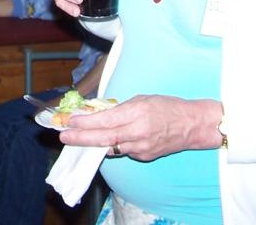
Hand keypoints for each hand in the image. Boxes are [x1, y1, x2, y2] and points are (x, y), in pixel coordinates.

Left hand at [58, 95, 222, 161]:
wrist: (192, 125)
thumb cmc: (168, 106)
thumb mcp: (142, 99)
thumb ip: (120, 108)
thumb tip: (99, 113)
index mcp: (136, 113)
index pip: (105, 120)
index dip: (85, 122)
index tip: (70, 120)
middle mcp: (137, 132)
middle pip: (102, 138)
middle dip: (80, 137)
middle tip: (63, 136)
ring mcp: (140, 147)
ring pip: (110, 147)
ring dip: (92, 143)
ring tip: (76, 138)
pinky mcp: (144, 156)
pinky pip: (123, 151)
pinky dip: (112, 145)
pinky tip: (104, 140)